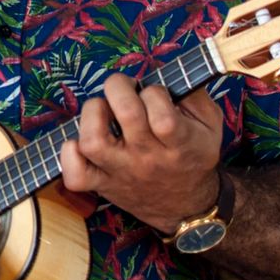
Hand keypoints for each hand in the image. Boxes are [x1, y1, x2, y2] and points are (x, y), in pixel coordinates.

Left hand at [60, 75, 221, 232]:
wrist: (185, 206)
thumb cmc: (193, 156)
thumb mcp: (211, 125)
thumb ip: (195, 95)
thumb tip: (168, 72)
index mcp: (178, 143)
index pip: (163, 115)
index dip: (154, 93)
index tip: (153, 92)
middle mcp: (147, 158)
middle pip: (126, 114)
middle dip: (119, 88)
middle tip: (123, 90)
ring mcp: (120, 172)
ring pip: (93, 141)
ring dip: (92, 116)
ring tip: (102, 112)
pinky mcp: (101, 184)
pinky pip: (76, 175)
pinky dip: (69, 155)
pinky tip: (82, 142)